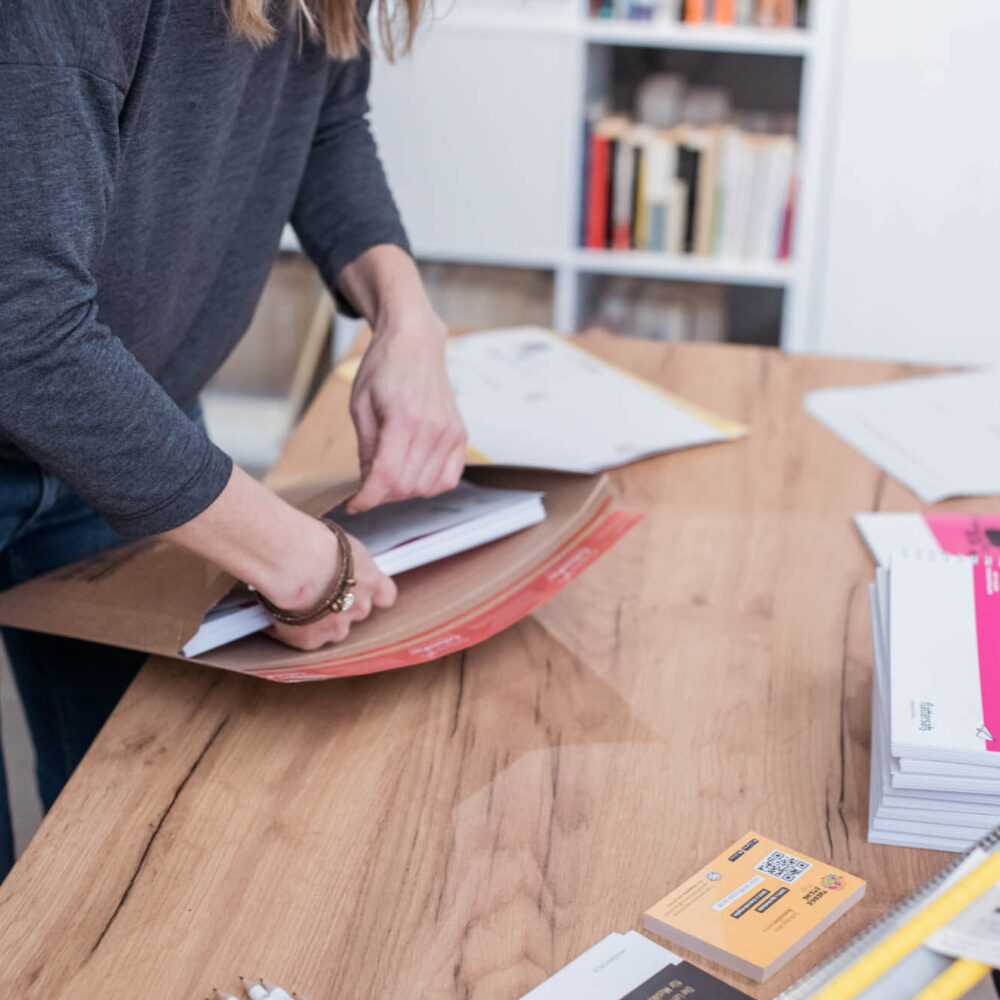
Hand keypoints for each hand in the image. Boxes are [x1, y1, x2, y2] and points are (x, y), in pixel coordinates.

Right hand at [266, 529, 396, 651]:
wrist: (292, 564)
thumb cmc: (315, 544)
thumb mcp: (342, 544)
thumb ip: (347, 562)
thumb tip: (336, 564)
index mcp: (371, 581)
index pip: (386, 595)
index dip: (373, 593)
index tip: (360, 586)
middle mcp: (359, 608)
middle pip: (355, 612)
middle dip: (340, 604)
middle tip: (317, 589)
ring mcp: (336, 628)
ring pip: (331, 629)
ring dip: (318, 621)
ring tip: (296, 602)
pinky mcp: (310, 640)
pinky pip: (303, 638)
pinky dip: (291, 630)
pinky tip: (279, 613)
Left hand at [345, 310, 466, 513]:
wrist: (415, 343)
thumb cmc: (384, 368)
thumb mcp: (360, 406)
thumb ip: (366, 449)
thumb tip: (368, 484)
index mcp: (403, 418)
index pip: (385, 476)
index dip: (366, 499)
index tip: (354, 505)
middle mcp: (433, 428)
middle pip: (406, 486)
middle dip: (382, 493)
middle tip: (368, 483)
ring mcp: (451, 433)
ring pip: (426, 487)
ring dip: (404, 490)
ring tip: (390, 473)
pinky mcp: (460, 436)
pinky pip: (448, 479)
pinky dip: (429, 484)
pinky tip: (414, 471)